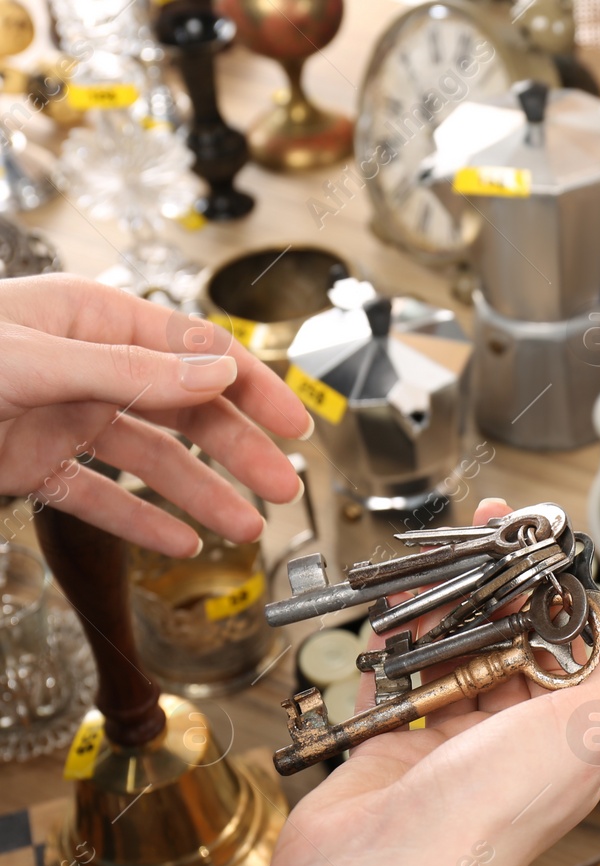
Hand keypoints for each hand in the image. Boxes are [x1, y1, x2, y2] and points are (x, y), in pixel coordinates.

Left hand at [0, 274, 312, 555]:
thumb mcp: (33, 358)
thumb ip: (126, 367)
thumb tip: (215, 374)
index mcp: (92, 319)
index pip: (196, 349)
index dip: (253, 387)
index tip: (294, 422)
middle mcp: (87, 365)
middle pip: (187, 410)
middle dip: (240, 450)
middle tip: (281, 484)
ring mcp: (63, 416)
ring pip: (153, 459)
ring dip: (202, 493)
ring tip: (243, 526)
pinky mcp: (35, 464)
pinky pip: (101, 497)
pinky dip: (140, 521)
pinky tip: (178, 540)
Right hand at [232, 499, 599, 865]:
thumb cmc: (492, 814)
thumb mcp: (589, 729)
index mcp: (567, 744)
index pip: (574, 657)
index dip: (564, 599)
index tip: (551, 548)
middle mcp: (508, 745)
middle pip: (509, 647)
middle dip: (503, 586)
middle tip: (495, 526)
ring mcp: (445, 746)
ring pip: (451, 655)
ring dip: (449, 603)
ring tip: (446, 551)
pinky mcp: (386, 747)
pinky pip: (394, 680)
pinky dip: (395, 640)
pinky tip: (400, 601)